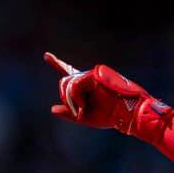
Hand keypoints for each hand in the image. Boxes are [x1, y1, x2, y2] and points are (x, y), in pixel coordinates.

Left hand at [44, 52, 163, 133]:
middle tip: (78, 111)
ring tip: (82, 108)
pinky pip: (74, 84)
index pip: (69, 73)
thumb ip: (69, 113)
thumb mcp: (85, 117)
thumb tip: (52, 109)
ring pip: (67, 84)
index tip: (46, 55)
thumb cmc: (110, 116)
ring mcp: (91, 75)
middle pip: (64, 83)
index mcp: (87, 86)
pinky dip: (75, 97)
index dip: (58, 64)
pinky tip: (83, 104)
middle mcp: (88, 78)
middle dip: (66, 98)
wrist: (127, 113)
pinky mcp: (93, 75)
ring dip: (71, 99)